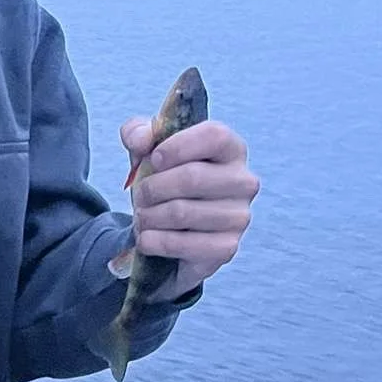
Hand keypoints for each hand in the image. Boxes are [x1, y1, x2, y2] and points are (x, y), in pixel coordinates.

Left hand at [117, 114, 259, 294]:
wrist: (171, 231)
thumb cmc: (165, 181)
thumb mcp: (147, 151)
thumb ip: (138, 134)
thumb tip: (141, 140)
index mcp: (231, 149)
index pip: (214, 136)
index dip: (177, 146)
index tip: (154, 159)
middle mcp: (243, 182)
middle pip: (192, 177)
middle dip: (152, 187)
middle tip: (140, 196)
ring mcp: (239, 217)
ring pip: (181, 212)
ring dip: (148, 216)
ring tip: (142, 217)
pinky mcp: (226, 248)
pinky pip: (180, 244)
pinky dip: (153, 241)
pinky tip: (146, 238)